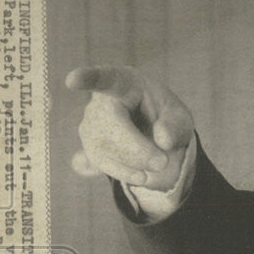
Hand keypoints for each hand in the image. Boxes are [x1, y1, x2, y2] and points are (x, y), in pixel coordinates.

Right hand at [66, 66, 193, 191]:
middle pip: (109, 124)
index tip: (72, 80)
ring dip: (134, 163)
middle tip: (163, 162)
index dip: (89, 79)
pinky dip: (124, 172)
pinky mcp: (90, 146)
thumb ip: (176, 126)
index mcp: (125, 82)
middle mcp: (101, 100)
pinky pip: (101, 161)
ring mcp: (91, 123)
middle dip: (136, 149)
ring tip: (159, 164)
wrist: (156, 137)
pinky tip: (142, 175)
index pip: (106, 78)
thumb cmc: (167, 118)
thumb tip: (163, 139)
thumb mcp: (180, 119)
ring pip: (103, 147)